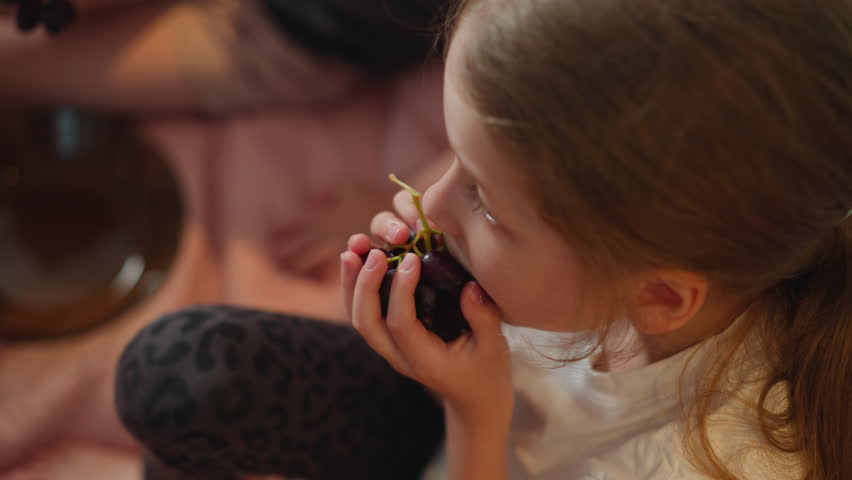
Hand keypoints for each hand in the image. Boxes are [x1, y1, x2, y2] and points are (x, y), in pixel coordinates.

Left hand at [340, 245, 512, 418]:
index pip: (400, 324)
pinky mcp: (390, 338)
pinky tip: (359, 259)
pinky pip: (365, 312)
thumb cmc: (487, 372)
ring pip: (358, 317)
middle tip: (374, 251)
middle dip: (364, 284)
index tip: (412, 259)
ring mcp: (390, 348)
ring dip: (352, 282)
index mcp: (425, 361)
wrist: (475, 399)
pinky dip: (357, 286)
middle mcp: (399, 356)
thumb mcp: (495, 347)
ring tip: (354, 247)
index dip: (401, 290)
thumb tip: (470, 286)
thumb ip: (483, 318)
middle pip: (366, 322)